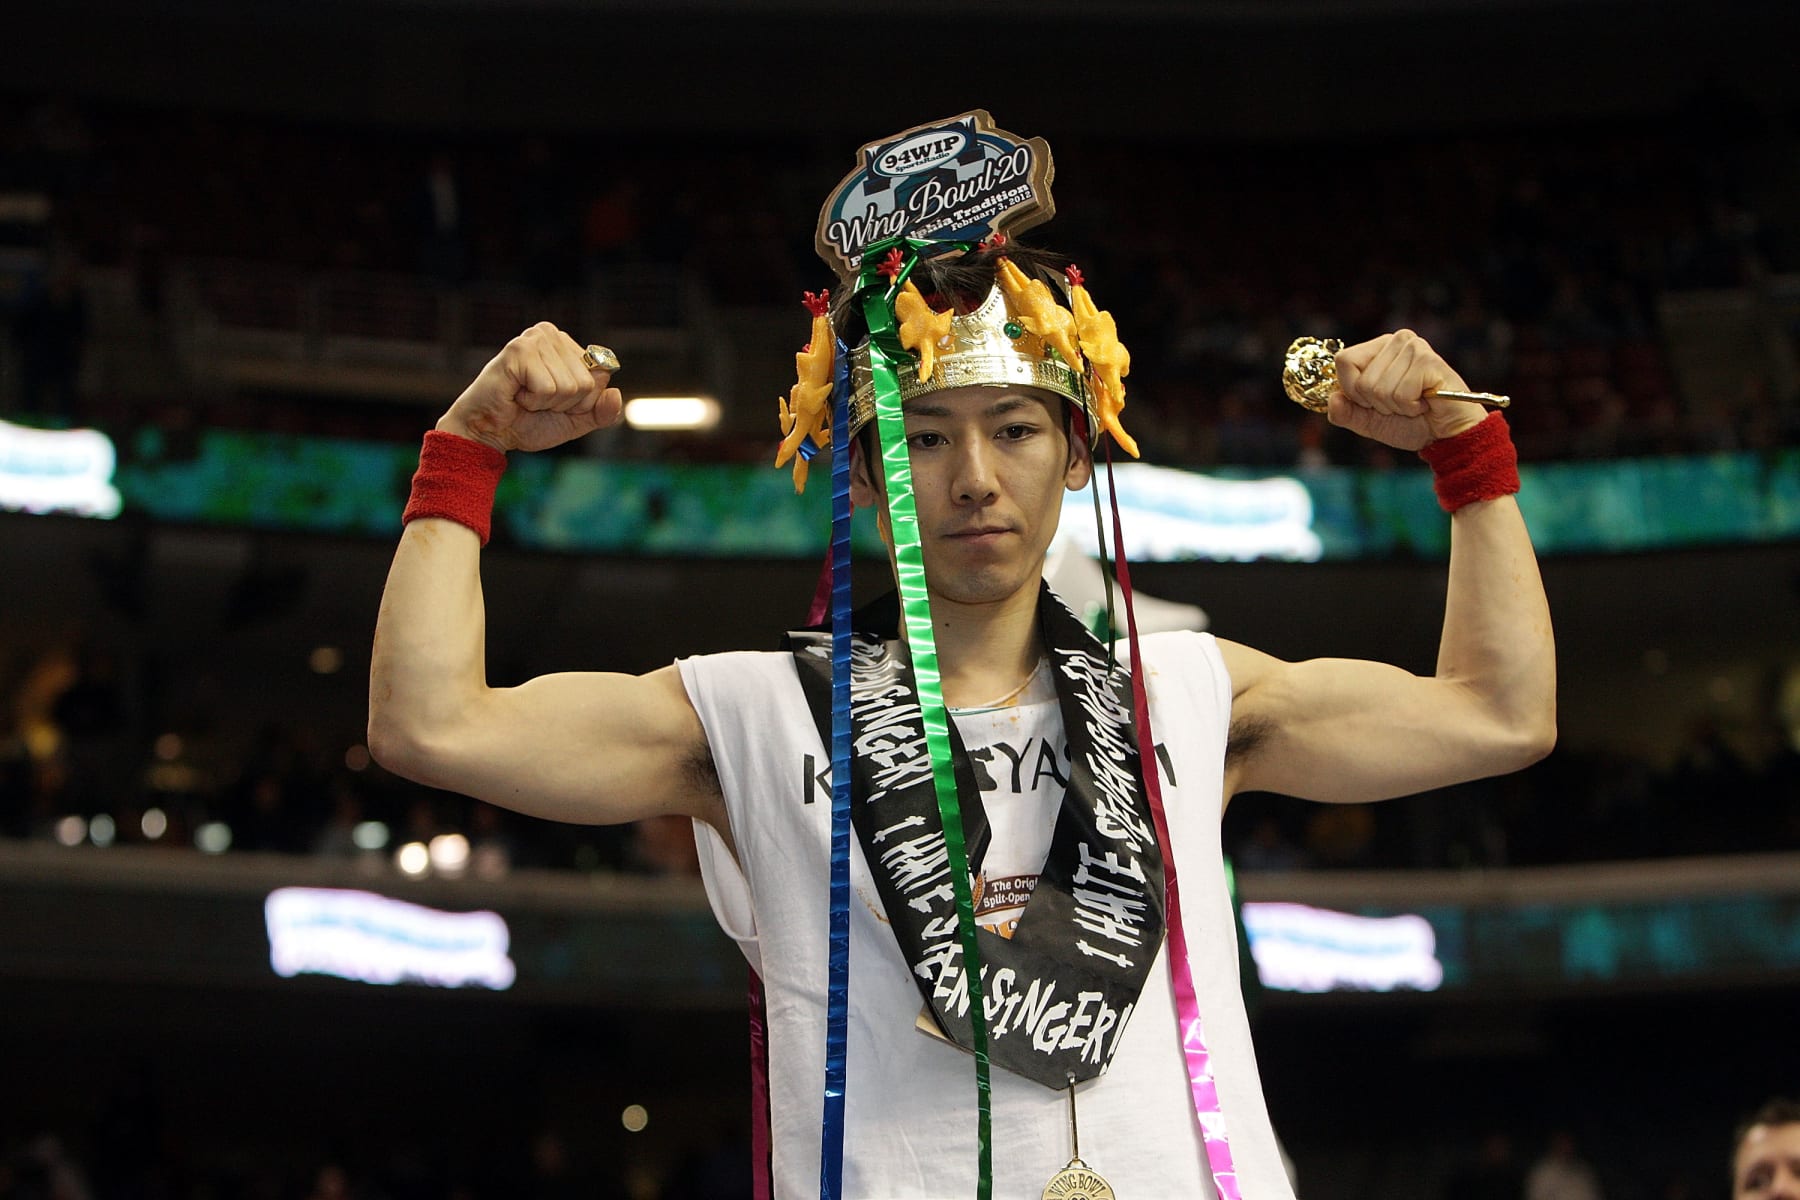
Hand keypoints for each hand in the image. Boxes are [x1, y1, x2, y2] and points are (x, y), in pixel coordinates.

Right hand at [436, 323, 622, 452]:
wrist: (489, 433)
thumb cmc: (527, 422)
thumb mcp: (575, 421)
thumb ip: (601, 412)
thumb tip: (616, 393)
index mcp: (567, 344)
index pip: (602, 375)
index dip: (582, 401)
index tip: (554, 401)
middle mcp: (551, 334)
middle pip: (587, 382)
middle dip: (565, 403)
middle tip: (536, 401)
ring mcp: (534, 339)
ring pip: (570, 386)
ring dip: (547, 403)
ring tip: (525, 396)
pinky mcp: (518, 350)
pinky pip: (548, 387)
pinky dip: (533, 401)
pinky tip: (516, 394)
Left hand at [1327, 329, 1485, 450]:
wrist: (1446, 435)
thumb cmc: (1410, 423)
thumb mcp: (1367, 421)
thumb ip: (1344, 412)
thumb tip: (1332, 399)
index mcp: (1377, 348)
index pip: (1343, 361)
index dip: (1352, 390)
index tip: (1374, 401)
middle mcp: (1396, 340)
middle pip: (1360, 379)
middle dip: (1376, 403)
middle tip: (1400, 403)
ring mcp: (1414, 347)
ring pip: (1378, 388)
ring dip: (1395, 406)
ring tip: (1414, 402)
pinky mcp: (1429, 361)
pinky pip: (1400, 393)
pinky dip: (1410, 407)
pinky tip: (1425, 401)